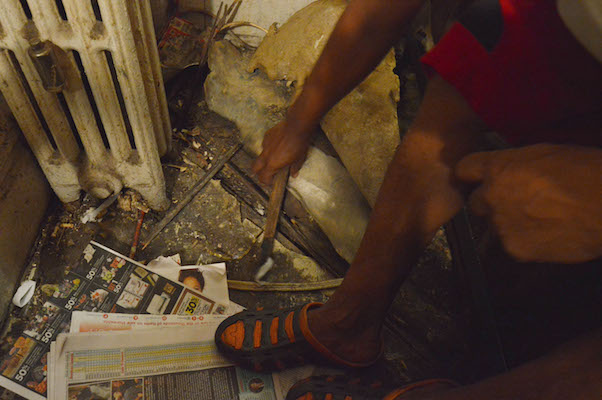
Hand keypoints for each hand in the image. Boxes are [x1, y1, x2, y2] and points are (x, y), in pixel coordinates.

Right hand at [252, 120, 314, 183]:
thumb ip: (294, 168)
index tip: (271, 181)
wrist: (297, 126)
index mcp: (273, 164)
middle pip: (255, 168)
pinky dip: (269, 146)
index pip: (263, 178)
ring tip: (275, 157)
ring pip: (260, 155)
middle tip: (267, 173)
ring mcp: (265, 145)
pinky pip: (265, 144)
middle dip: (259, 172)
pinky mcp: (266, 136)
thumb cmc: (299, 143)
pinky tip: (277, 144)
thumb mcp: (299, 159)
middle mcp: (266, 156)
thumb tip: (294, 174)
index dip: (266, 182)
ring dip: (265, 158)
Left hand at [456, 144, 601, 262]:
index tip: (478, 179)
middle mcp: (491, 196)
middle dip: (490, 202)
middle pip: (475, 202)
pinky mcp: (514, 248)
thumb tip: (508, 171)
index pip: (464, 169)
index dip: (472, 175)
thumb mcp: (545, 154)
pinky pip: (511, 245)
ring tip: (539, 219)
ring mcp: (501, 225)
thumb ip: (515, 164)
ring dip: (508, 223)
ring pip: (493, 226)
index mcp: (497, 168)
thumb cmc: (586, 172)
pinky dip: (524, 241)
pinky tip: (547, 235)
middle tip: (517, 202)